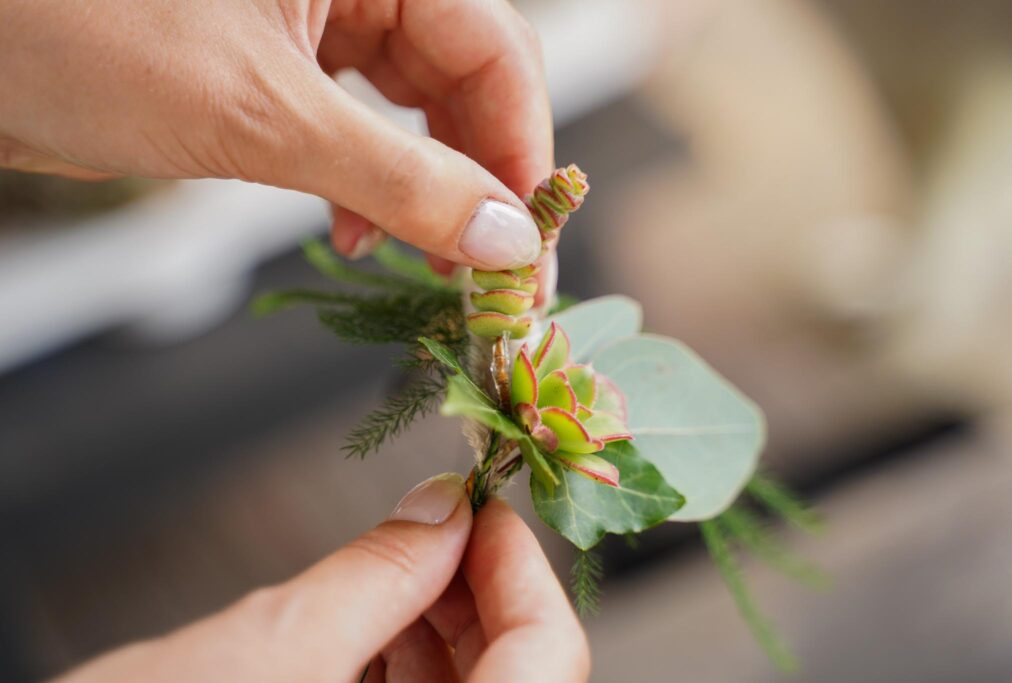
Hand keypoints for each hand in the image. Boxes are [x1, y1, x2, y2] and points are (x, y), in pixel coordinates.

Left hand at [0, 0, 551, 270]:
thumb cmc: (84, 34)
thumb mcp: (264, 117)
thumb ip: (400, 181)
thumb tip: (504, 241)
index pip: (496, 52)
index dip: (521, 154)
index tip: (526, 246)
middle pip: (468, 86)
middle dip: (481, 183)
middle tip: (488, 275)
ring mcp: (323, 25)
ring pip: (420, 114)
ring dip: (431, 196)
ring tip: (429, 263)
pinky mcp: (285, 71)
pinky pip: (363, 133)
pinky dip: (373, 191)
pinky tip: (363, 234)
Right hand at [55, 474, 588, 682]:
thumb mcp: (276, 646)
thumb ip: (379, 572)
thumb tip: (444, 508)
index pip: (549, 659)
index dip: (525, 569)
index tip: (488, 508)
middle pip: (515, 671)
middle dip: (480, 589)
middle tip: (444, 524)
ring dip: (443, 621)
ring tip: (401, 564)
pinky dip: (404, 658)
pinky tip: (373, 616)